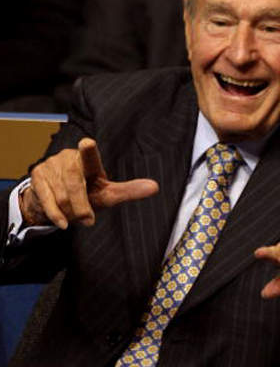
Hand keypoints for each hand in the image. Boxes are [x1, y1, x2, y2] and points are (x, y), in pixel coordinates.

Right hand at [20, 137, 158, 228]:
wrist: (55, 201)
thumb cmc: (87, 194)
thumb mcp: (108, 194)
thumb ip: (129, 190)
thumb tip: (155, 187)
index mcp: (90, 162)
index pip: (90, 156)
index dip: (89, 151)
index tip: (88, 144)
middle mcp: (69, 158)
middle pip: (75, 185)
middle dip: (82, 206)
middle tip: (88, 220)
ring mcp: (52, 165)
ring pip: (61, 195)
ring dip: (70, 211)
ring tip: (75, 215)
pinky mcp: (37, 176)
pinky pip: (47, 200)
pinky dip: (57, 215)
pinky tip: (63, 222)